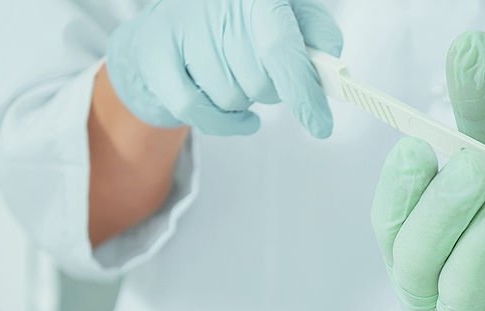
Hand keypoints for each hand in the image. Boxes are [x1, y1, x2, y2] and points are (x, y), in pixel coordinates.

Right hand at [106, 0, 341, 136]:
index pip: (280, 48)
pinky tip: (239, 114)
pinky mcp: (155, 52)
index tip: (320, 124)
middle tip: (261, 69)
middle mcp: (215, 3)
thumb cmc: (245, 21)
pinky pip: (196, 110)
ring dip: (243, 100)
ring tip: (236, 74)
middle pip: (259, 82)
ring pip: (230, 99)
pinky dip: (224, 122)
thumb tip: (329, 64)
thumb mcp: (290, 14)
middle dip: (271, 90)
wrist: (180, 18)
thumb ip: (317, 34)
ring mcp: (181, 26)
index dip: (303, 89)